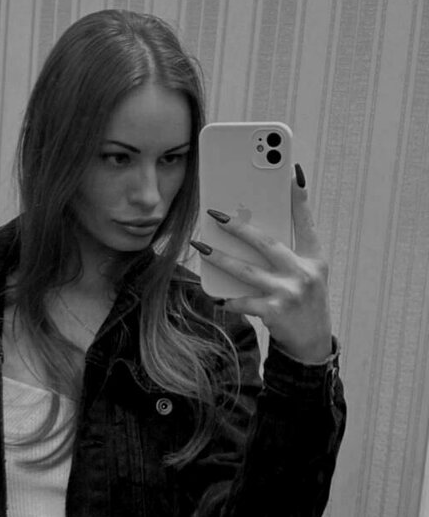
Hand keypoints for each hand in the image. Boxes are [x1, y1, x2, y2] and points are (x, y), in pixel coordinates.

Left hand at [196, 166, 331, 363]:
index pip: (306, 222)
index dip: (299, 198)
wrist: (312, 343)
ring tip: (201, 247)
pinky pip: (244, 301)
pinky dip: (229, 299)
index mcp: (315, 258)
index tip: (292, 172)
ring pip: (246, 270)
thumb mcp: (308, 274)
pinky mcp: (275, 312)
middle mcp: (304, 273)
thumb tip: (252, 230)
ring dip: (220, 257)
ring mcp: (289, 292)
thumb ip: (288, 253)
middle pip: (266, 243)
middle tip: (216, 214)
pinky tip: (217, 297)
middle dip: (239, 227)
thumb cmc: (304, 301)